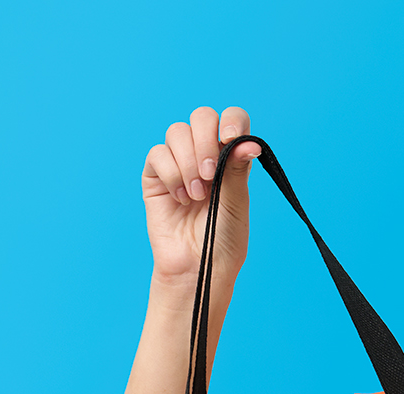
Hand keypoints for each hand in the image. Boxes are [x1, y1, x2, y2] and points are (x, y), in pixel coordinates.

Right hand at [139, 105, 260, 283]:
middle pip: (201, 117)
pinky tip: (181, 199)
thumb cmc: (223, 239)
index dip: (231, 121)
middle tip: (211, 174)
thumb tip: (248, 143)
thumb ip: (237, 170)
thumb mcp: (237, 203)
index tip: (230, 139)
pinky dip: (171, 175)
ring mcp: (178, 162)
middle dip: (205, 141)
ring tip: (197, 195)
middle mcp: (205, 153)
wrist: (200, 266)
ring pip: (176, 132)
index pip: (232, 118)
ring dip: (188, 162)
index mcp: (231, 155)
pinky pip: (157, 155)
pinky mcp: (155, 176)